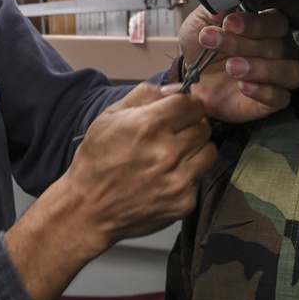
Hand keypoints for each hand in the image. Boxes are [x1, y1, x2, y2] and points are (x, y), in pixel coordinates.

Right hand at [3, 83, 214, 299]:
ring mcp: (179, 179)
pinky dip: (188, 176)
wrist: (88, 210)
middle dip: (192, 126)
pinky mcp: (184, 202)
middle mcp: (169, 151)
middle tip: (175, 134)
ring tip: (177, 155)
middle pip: (204, 127)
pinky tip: (168, 178)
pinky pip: (199, 179)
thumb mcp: (109, 117)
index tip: (180, 112)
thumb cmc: (96, 159)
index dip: (187, 106)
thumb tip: (173, 90)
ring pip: (209, 152)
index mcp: (150, 125)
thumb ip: (143, 95)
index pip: (192, 104)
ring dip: (196, 150)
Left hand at [178, 7, 298, 122]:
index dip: (255, 23)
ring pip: (289, 71)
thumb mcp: (201, 23)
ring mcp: (278, 76)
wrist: (191, 78)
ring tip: (232, 67)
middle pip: (278, 45)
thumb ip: (215, 9)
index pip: (276, 21)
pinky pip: (281, 97)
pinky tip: (243, 86)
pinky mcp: (273, 100)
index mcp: (267, 26)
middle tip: (216, 43)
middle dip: (245, 44)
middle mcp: (280, 49)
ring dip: (261, 68)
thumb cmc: (203, 46)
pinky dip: (264, 91)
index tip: (228, 23)